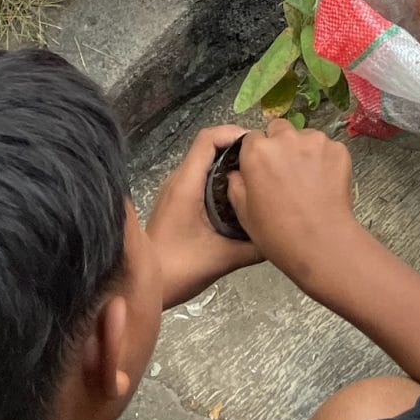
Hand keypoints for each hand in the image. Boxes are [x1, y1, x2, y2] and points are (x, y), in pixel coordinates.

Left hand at [146, 124, 260, 308]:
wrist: (138, 286)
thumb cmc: (178, 270)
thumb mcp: (222, 259)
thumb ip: (254, 247)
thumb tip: (281, 236)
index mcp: (187, 184)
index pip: (208, 138)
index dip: (234, 133)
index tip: (259, 145)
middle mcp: (178, 180)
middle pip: (209, 146)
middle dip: (238, 149)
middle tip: (264, 162)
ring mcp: (175, 190)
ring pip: (204, 162)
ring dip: (229, 164)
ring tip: (256, 177)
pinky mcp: (175, 202)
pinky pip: (200, 177)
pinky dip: (220, 178)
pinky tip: (237, 197)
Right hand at [229, 120, 363, 296]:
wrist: (321, 243)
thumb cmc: (278, 233)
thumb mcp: (244, 214)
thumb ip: (236, 185)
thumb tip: (237, 173)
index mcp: (257, 151)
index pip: (252, 138)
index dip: (256, 154)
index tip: (262, 170)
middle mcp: (285, 138)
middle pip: (279, 129)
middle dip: (279, 144)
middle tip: (285, 172)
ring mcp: (315, 141)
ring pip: (304, 137)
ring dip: (303, 151)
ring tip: (307, 180)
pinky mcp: (338, 149)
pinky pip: (327, 148)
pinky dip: (325, 160)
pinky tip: (325, 183)